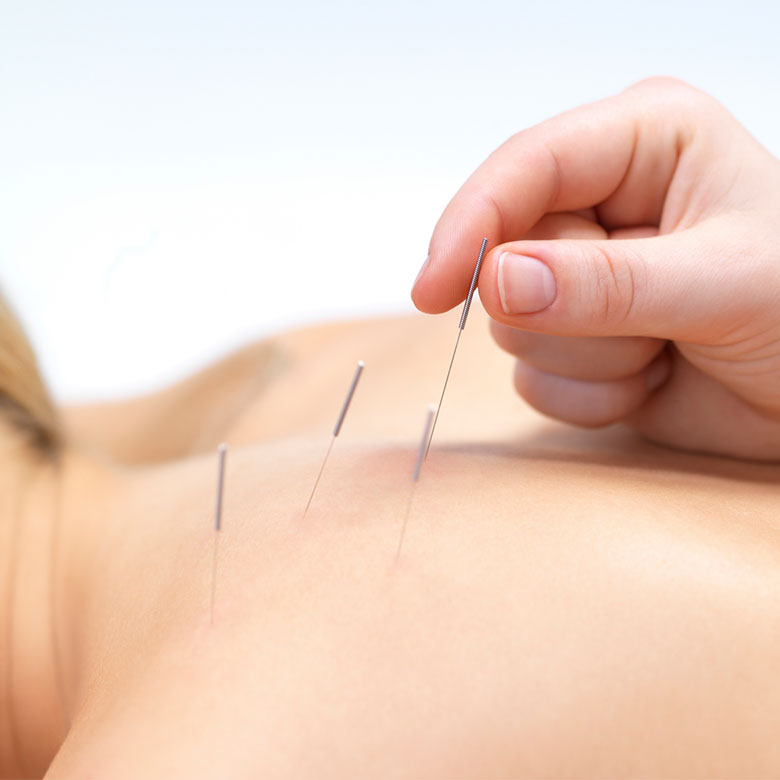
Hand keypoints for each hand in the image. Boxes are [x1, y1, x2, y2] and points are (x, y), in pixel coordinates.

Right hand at [412, 78, 779, 460]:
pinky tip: (650, 382)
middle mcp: (601, 205)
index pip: (526, 168)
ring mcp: (582, 276)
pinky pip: (533, 378)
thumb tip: (496, 282)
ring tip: (663, 354)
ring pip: (512, 325)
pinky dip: (591, 396)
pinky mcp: (575, 339)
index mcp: (644, 144)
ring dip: (591, 359)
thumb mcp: (722, 287)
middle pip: (507, 257)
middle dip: (573, 314)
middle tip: (653, 331)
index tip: (432, 291)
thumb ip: (608, 284)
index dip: (472, 225)